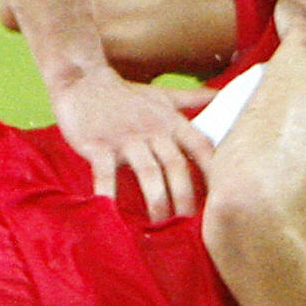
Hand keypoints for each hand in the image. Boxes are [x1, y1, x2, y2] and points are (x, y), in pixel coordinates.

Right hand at [52, 64, 214, 218]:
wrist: (83, 80)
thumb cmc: (127, 95)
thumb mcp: (163, 96)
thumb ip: (193, 98)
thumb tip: (222, 93)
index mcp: (171, 121)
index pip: (201, 146)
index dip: (214, 171)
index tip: (223, 196)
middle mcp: (153, 129)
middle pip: (176, 165)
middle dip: (186, 196)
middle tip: (191, 224)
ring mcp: (126, 137)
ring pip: (148, 172)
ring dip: (157, 200)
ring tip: (160, 225)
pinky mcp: (98, 145)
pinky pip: (105, 174)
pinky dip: (109, 194)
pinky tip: (112, 214)